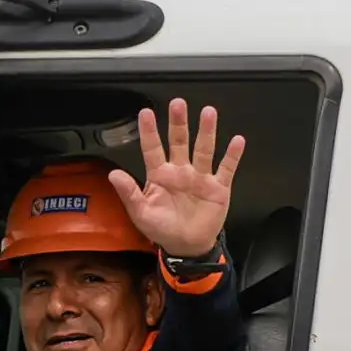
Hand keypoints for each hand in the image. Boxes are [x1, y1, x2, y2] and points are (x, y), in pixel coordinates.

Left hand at [108, 97, 243, 257]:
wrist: (187, 246)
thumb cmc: (161, 228)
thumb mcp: (141, 213)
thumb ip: (129, 193)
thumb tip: (113, 174)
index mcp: (160, 175)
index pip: (152, 149)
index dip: (149, 131)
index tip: (145, 113)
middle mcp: (180, 171)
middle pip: (180, 142)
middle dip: (179, 123)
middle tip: (178, 103)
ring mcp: (200, 177)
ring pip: (204, 149)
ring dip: (207, 131)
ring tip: (208, 112)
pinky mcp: (218, 187)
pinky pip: (226, 168)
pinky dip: (232, 155)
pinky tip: (237, 141)